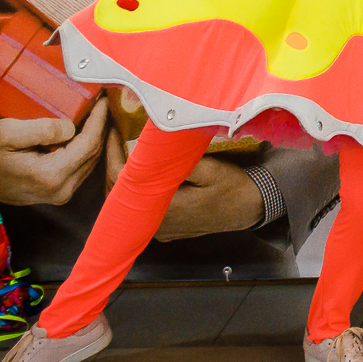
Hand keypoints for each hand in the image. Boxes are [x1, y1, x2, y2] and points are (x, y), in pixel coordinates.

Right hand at [0, 98, 109, 205]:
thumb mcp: (5, 133)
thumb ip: (42, 129)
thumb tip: (71, 127)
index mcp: (52, 175)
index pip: (89, 144)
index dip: (99, 120)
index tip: (104, 100)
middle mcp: (61, 190)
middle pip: (94, 154)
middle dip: (102, 128)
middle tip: (103, 104)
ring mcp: (59, 194)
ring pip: (90, 162)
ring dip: (95, 139)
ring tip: (96, 115)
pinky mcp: (56, 193)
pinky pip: (80, 168)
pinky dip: (85, 149)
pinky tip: (83, 133)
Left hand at [105, 135, 265, 239]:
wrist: (251, 207)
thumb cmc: (233, 187)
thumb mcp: (212, 169)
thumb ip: (180, 161)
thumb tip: (153, 146)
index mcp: (164, 208)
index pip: (121, 180)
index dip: (112, 154)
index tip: (111, 131)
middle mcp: (157, 224)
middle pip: (119, 193)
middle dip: (113, 164)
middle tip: (114, 137)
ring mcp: (161, 230)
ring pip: (129, 202)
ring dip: (125, 177)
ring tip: (124, 150)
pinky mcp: (167, 229)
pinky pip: (142, 209)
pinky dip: (137, 190)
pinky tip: (141, 172)